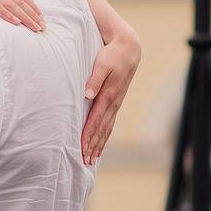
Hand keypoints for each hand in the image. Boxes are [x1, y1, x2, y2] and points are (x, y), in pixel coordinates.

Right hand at [0, 0, 44, 31]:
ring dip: (24, 16)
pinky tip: (16, 24)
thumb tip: (25, 20)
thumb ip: (1, 8)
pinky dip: (8, 15)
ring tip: (33, 28)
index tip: (42, 21)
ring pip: (9, 2)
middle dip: (32, 13)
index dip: (33, 7)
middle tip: (41, 28)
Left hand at [81, 29, 140, 165]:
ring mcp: (116, 104)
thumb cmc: (112, 56)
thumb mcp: (102, 64)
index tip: (82, 148)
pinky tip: (99, 144)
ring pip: (107, 129)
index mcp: (108, 95)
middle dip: (93, 146)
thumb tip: (87, 94)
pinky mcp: (116, 102)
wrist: (128, 49)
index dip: (88, 135)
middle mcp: (113, 103)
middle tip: (84, 161)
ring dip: (99, 144)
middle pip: (102, 129)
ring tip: (91, 159)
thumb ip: (95, 80)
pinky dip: (104, 136)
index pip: (96, 120)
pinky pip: (110, 123)